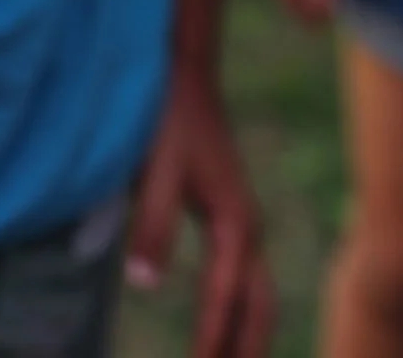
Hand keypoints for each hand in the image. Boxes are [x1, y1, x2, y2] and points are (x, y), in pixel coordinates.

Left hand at [126, 70, 273, 357]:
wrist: (183, 73)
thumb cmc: (166, 118)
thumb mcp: (154, 168)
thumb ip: (150, 223)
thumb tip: (143, 284)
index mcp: (235, 224)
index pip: (226, 299)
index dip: (212, 340)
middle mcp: (249, 229)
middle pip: (259, 309)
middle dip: (245, 350)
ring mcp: (245, 223)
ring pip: (258, 297)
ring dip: (248, 337)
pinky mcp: (233, 216)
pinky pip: (246, 280)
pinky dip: (242, 312)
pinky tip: (223, 325)